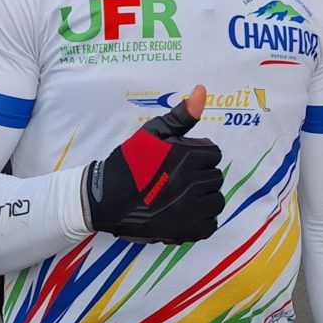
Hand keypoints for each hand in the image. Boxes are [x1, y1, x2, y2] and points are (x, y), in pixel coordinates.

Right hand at [83, 86, 224, 243]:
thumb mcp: (152, 132)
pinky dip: (201, 219)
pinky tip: (184, 212)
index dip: (198, 155)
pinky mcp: (185, 232)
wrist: (106, 198)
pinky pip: (211, 224)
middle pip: (216, 177)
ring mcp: (190, 210)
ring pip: (216, 200)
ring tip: (182, 195)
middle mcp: (192, 183)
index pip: (214, 153)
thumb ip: (181, 115)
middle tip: (177, 178)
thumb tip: (203, 90)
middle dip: (200, 175)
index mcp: (187, 157)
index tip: (181, 160)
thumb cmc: (129, 162)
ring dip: (203, 197)